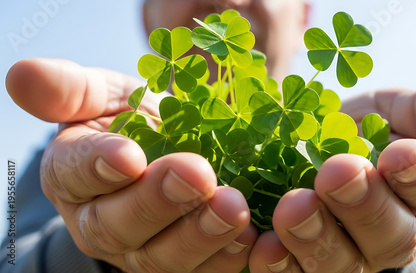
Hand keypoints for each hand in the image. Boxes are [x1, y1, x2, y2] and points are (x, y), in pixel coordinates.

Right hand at [6, 58, 257, 271]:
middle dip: (159, 201)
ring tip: (232, 207)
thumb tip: (21, 73)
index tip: (129, 154)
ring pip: (163, 256)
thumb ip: (71, 90)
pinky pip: (202, 270)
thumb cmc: (130, 121)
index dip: (99, 165)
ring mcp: (142, 249)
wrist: (171, 148)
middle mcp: (101, 222)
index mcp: (73, 176)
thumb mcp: (104, 96)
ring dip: (200, 234)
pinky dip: (227, 255)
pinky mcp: (183, 261)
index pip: (74, 174)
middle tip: (197, 174)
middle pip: (119, 224)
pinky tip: (251, 236)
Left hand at [248, 89, 415, 271]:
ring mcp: (339, 257)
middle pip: (388, 238)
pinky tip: (261, 244)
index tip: (402, 152)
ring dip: (316, 237)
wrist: (292, 145)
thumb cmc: (347, 131)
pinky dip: (275, 263)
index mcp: (414, 197)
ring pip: (338, 264)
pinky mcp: (294, 266)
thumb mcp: (383, 111)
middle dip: (365, 206)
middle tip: (339, 172)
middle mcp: (382, 237)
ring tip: (294, 205)